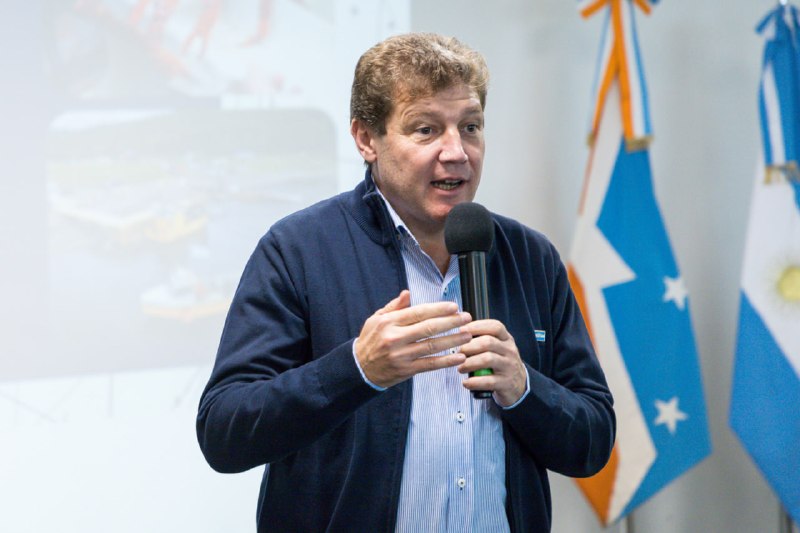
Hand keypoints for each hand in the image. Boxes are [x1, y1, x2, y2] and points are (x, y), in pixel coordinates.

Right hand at [355, 290, 471, 387]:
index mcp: (389, 322)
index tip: (454, 307)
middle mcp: (395, 338)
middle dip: (450, 322)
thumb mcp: (376, 319)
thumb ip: (394, 307)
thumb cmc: (370, 341)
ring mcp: (401, 355)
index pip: (418, 312)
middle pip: (428, 328)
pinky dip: (446, 361)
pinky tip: (458, 357)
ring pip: (432, 346)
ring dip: (453, 340)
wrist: (359, 368)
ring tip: (467, 335)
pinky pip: (430, 364)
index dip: (438, 309)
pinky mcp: (406, 370)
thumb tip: (407, 293)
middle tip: (466, 318)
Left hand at [458, 320, 526, 406]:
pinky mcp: (506, 383)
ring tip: (460, 368)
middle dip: (469, 346)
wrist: (520, 385)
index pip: (495, 327)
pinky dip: (474, 382)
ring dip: (469, 363)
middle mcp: (509, 351)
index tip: (462, 330)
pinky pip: (488, 381)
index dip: (477, 326)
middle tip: (458, 352)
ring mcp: (509, 367)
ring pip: (488, 359)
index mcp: (506, 339)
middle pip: (488, 342)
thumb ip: (483, 340)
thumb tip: (460, 334)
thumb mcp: (499, 348)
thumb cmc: (502, 363)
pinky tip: (466, 383)